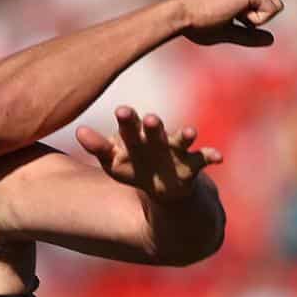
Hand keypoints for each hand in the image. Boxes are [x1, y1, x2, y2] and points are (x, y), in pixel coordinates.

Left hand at [76, 106, 221, 201]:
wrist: (161, 186)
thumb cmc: (133, 167)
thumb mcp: (112, 161)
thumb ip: (98, 147)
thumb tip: (79, 131)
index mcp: (135, 137)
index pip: (129, 126)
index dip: (127, 120)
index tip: (122, 110)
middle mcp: (157, 139)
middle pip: (154, 131)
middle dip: (154, 126)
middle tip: (151, 118)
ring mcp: (176, 150)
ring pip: (181, 140)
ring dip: (185, 135)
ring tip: (190, 132)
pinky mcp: (192, 165)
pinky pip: (203, 159)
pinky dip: (211, 156)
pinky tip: (218, 157)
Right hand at [174, 0, 283, 47]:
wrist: (182, 14)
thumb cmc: (197, 23)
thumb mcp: (227, 30)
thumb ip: (249, 33)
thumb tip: (272, 40)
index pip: (264, 5)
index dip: (250, 21)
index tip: (225, 16)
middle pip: (274, 5)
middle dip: (256, 19)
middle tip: (227, 16)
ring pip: (274, 8)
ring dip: (254, 20)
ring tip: (227, 13)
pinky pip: (271, 11)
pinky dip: (254, 20)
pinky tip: (231, 13)